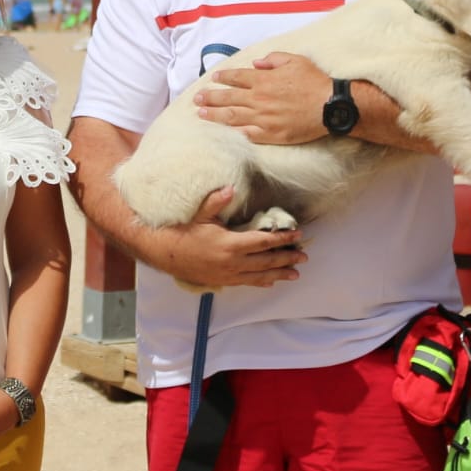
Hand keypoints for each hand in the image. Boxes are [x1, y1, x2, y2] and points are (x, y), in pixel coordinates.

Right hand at [140, 186, 305, 289]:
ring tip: (295, 274)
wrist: (166, 254)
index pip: (263, 242)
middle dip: (287, 258)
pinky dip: (261, 282)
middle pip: (267, 261)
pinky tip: (270, 282)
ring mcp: (229, 274)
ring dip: (279, 274)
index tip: (296, 235)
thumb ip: (217, 201)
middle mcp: (233, 262)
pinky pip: (247, 283)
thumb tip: (231, 188)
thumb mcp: (201, 214)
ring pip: (260, 275)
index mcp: (230, 244)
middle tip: (303, 256)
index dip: (282, 239)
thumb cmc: (184, 232)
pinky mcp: (224, 281)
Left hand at [191, 52, 329, 144]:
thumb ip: (273, 60)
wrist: (329, 106)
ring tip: (201, 114)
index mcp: (263, 80)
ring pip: (232, 116)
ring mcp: (262, 118)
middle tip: (197, 99)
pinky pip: (246, 133)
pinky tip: (223, 131)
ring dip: (214, 115)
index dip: (223, 78)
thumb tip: (256, 64)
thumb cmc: (314, 81)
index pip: (237, 78)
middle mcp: (259, 99)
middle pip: (228, 97)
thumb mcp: (295, 60)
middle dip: (210, 98)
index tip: (214, 79)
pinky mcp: (270, 134)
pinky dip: (233, 132)